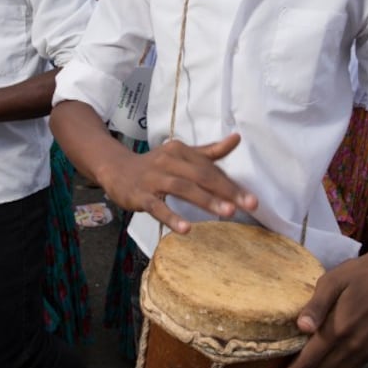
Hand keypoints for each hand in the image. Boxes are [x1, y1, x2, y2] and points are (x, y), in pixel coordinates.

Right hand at [99, 134, 257, 233]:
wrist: (115, 168)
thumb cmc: (155, 164)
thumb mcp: (181, 155)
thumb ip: (209, 151)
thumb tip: (237, 138)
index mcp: (181, 151)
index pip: (211, 169)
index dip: (232, 184)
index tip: (252, 199)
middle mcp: (169, 161)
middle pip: (202, 176)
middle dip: (226, 192)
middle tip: (248, 205)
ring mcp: (153, 178)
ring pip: (183, 188)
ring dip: (206, 200)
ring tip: (227, 213)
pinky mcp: (140, 195)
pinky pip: (157, 207)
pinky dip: (172, 217)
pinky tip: (186, 229)